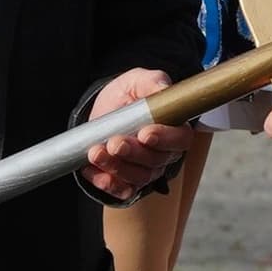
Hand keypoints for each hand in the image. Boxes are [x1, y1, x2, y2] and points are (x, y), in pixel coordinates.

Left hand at [82, 67, 193, 199]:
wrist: (105, 108)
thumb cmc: (129, 93)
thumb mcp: (139, 81)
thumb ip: (153, 83)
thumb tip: (162, 89)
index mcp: (174, 129)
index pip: (180, 140)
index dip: (165, 139)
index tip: (145, 133)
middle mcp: (163, 154)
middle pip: (156, 161)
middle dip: (133, 153)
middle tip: (114, 142)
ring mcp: (146, 170)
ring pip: (138, 177)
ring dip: (116, 167)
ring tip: (95, 152)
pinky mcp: (126, 181)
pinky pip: (121, 190)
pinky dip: (106, 183)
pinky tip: (90, 169)